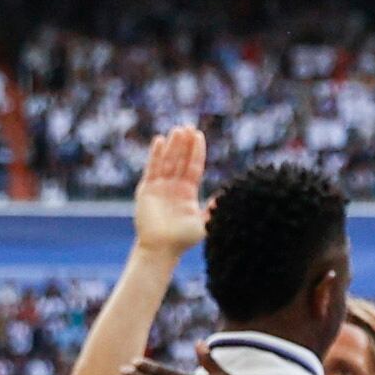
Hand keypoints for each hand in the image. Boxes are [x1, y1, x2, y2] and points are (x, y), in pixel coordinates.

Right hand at [131, 124, 205, 260]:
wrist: (161, 249)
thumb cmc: (183, 239)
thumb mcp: (205, 223)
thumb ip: (215, 209)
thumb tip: (227, 196)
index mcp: (187, 192)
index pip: (193, 166)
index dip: (196, 151)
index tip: (199, 135)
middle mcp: (174, 187)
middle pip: (180, 160)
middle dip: (184, 144)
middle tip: (188, 126)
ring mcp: (160, 187)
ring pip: (167, 161)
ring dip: (172, 145)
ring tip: (177, 129)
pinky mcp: (147, 189)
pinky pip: (152, 168)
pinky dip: (155, 155)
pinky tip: (159, 140)